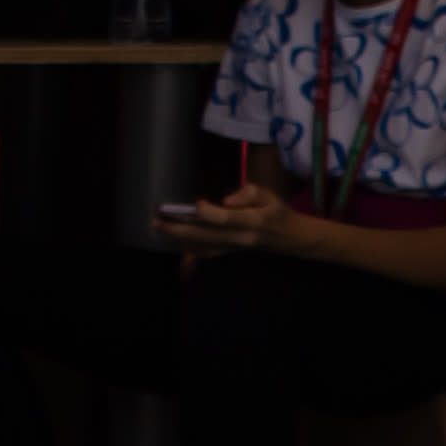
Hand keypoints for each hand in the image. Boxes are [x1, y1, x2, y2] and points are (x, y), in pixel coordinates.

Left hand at [157, 181, 285, 253]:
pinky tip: (172, 239)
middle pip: (207, 235)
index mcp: (255, 220)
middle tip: (158, 219)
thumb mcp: (269, 194)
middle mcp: (242, 237)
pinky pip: (203, 253)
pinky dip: (185, 247)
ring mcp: (234, 247)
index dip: (210, 213)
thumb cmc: (274, 210)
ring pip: (201, 245)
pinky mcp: (228, 252)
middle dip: (180, 227)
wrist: (287, 237)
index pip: (228, 219)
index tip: (196, 204)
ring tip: (160, 228)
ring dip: (178, 238)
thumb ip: (248, 193)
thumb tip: (226, 200)